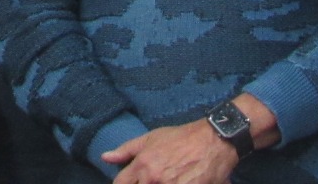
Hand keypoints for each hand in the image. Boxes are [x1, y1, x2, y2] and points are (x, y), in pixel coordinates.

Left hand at [103, 119, 238, 183]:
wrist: (212, 140)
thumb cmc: (180, 138)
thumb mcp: (151, 138)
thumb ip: (126, 150)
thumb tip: (105, 158)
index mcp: (142, 165)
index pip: (120, 183)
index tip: (129, 182)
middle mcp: (153, 179)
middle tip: (152, 178)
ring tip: (166, 178)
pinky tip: (177, 181)